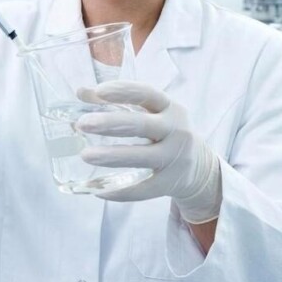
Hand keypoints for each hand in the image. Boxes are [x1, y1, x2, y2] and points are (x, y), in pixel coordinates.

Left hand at [75, 80, 221, 223]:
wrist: (199, 166)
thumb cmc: (163, 133)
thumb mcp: (150, 113)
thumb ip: (117, 101)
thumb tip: (82, 92)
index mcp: (170, 108)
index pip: (147, 94)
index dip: (123, 91)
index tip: (98, 91)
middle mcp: (176, 130)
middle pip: (141, 125)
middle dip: (110, 124)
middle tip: (82, 123)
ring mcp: (175, 158)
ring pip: (141, 157)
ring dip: (111, 156)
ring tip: (85, 155)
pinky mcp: (170, 184)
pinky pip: (142, 189)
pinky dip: (119, 191)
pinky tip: (97, 189)